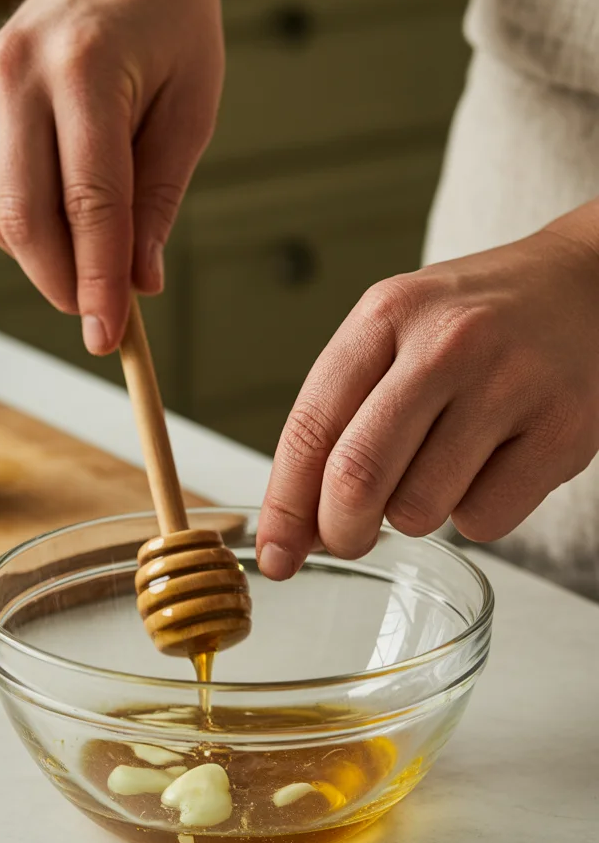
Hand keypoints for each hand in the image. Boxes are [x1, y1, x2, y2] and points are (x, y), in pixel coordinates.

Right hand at [0, 0, 222, 354]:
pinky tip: (66, 226)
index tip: (108, 337)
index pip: (88, 202)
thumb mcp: (192, 111)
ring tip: (92, 270)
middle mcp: (19, 74)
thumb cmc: (172, 27)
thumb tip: (138, 285)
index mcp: (86, 68)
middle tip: (101, 320)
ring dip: (45, 263)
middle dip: (63, 284)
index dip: (98, 280)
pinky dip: (26, 228)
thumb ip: (159, 200)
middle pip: (26, 218)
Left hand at [257, 207, 598, 577]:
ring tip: (438, 467)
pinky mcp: (562, 430)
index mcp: (386, 316)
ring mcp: (509, 385)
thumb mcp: (395, 333)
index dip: (284, 506)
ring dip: (412, 514)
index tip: (274, 555)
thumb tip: (294, 524)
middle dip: (339, 531)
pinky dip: (474, 515)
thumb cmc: (472, 323)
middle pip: (356, 477)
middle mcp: (445, 345)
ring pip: (419, 509)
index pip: (310, 428)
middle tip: (348, 537)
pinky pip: (485, 521)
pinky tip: (489, 467)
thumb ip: (341, 414)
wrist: (584, 287)